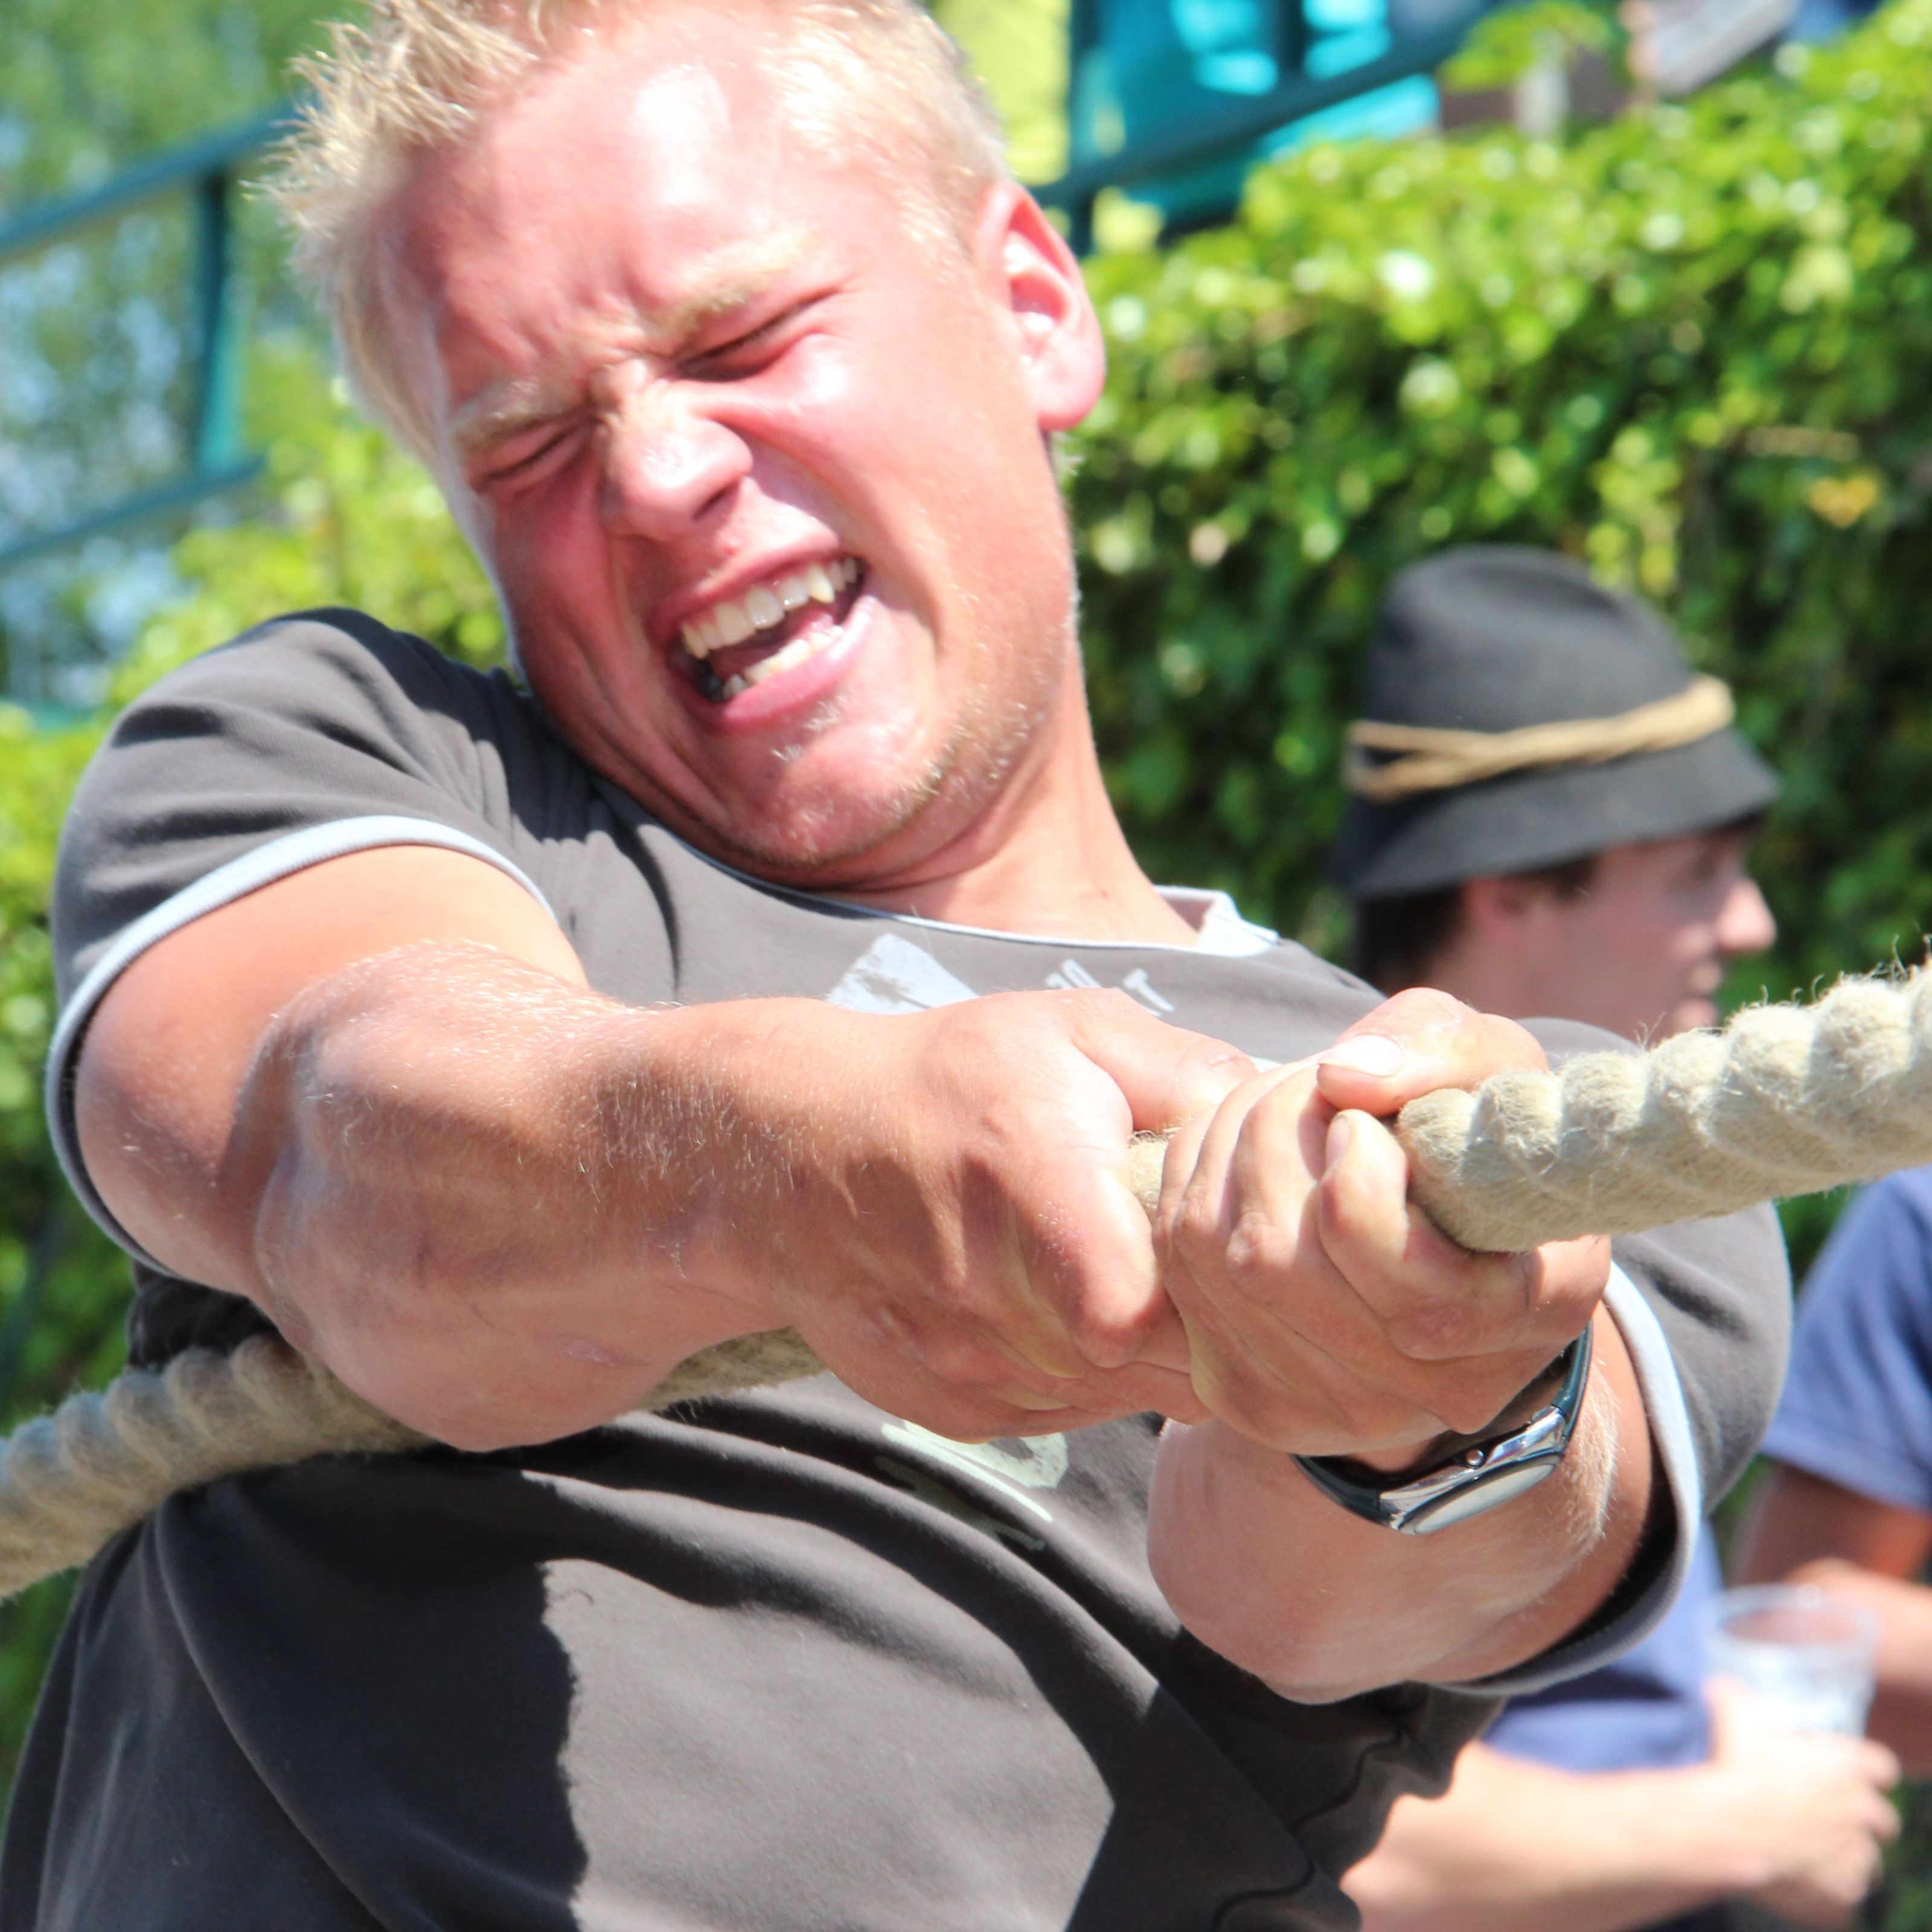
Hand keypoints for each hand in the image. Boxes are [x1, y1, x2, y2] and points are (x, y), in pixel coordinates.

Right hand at [709, 989, 1251, 1439]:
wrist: (798, 1154)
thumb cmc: (951, 1078)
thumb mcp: (1070, 1032)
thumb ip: (1186, 1073)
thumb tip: (1288, 1113)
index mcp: (1034, 1184)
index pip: (1156, 1304)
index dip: (1218, 1290)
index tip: (1231, 1249)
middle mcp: (994, 1294)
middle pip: (1158, 1362)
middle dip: (1205, 1326)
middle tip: (1210, 1270)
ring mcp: (971, 1366)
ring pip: (1120, 1397)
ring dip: (1150, 1354)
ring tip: (1134, 1275)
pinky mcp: (956, 1410)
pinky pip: (1067, 1414)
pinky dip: (1089, 1374)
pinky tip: (1068, 1307)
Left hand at [1152, 987, 1610, 1456]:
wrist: (1454, 1274)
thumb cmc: (1484, 1156)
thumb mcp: (1504, 1080)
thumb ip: (1443, 1055)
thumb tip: (1340, 1075)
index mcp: (1516, 1318)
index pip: (1388, 1259)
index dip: (1354, 1171)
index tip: (1360, 1122)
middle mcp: (1415, 1391)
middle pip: (1273, 1253)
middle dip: (1273, 1129)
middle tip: (1310, 1087)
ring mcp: (1316, 1408)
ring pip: (1209, 1249)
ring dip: (1226, 1142)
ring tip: (1277, 1106)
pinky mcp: (1238, 1393)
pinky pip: (1173, 1264)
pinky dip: (1191, 1180)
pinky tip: (1238, 1151)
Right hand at [1697, 1680, 1899, 1925]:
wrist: (1725, 1825)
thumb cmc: (1734, 1765)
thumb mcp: (1734, 1714)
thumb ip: (1736, 1698)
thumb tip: (1720, 1687)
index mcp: (1847, 1765)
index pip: (1882, 1766)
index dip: (1865, 1771)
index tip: (1844, 1773)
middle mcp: (1862, 1810)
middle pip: (1883, 1819)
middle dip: (1861, 1819)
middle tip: (1826, 1816)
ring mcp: (1855, 1854)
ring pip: (1867, 1860)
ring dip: (1845, 1856)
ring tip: (1809, 1853)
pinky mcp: (1843, 1892)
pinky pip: (1848, 1897)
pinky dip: (1830, 1891)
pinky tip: (1802, 1880)